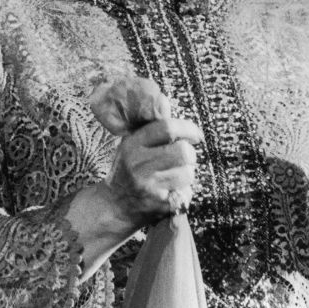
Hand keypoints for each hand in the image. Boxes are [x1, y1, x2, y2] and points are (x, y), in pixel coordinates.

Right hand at [89, 77, 203, 226]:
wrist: (113, 207)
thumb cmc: (128, 170)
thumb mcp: (130, 146)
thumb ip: (149, 128)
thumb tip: (165, 100)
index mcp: (133, 144)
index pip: (167, 128)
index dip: (188, 128)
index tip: (195, 134)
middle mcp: (138, 164)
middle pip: (183, 151)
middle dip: (190, 154)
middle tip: (185, 158)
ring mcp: (148, 186)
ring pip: (188, 173)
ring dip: (187, 174)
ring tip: (175, 176)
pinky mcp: (158, 205)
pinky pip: (186, 193)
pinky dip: (183, 192)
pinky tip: (170, 192)